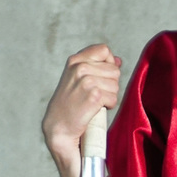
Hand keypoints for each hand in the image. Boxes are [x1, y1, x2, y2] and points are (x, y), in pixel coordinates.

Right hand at [41, 43, 121, 165]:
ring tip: (94, 102)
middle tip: (95, 94)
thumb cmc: (69, 104)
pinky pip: (114, 99)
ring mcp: (87, 81)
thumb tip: (118, 60)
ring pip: (115, 85)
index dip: (109, 64)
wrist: (59, 126)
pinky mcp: (94, 96)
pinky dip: (109, 106)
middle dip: (110, 84)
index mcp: (75, 60)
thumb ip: (97, 66)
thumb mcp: (78, 78)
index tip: (101, 77)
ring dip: (109, 96)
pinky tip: (96, 109)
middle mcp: (80, 67)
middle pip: (114, 70)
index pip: (104, 50)